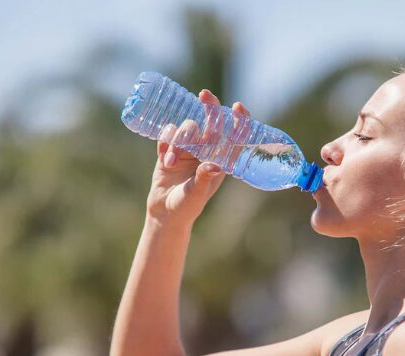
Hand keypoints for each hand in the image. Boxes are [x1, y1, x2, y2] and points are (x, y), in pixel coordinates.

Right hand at [145, 89, 251, 226]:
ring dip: (178, 140)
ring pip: (187, 127)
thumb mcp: (196, 194)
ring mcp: (188, 148)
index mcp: (220, 160)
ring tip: (171, 163)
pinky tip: (165, 161)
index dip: (239, 120)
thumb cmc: (187, 206)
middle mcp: (206, 151)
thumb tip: (215, 165)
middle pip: (212, 122)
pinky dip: (166, 143)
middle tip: (205, 94)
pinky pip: (168, 134)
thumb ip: (204, 178)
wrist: (165, 212)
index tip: (238, 106)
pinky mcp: (170, 148)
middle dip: (210, 106)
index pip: (235, 136)